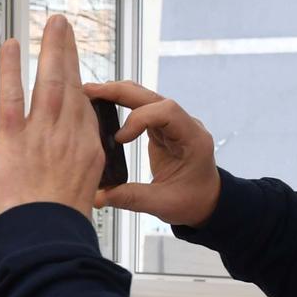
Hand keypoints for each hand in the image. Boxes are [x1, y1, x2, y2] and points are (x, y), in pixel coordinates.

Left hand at [0, 17, 102, 221]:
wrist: (46, 237)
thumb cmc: (57, 225)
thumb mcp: (80, 196)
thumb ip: (74, 173)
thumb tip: (66, 170)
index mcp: (86, 151)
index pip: (83, 109)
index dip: (79, 85)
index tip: (74, 68)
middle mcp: (69, 136)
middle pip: (73, 85)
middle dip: (68, 52)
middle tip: (64, 28)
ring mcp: (43, 134)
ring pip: (50, 81)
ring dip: (51, 49)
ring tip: (52, 25)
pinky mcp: (16, 139)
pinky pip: (13, 96)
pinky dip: (11, 69)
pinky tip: (11, 48)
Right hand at [86, 80, 221, 226]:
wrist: (206, 201)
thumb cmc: (192, 201)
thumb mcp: (162, 204)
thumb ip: (130, 198)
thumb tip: (97, 196)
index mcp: (193, 139)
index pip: (167, 111)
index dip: (139, 119)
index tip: (120, 139)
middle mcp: (184, 125)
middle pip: (152, 97)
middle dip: (120, 92)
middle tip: (90, 92)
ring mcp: (173, 124)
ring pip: (145, 98)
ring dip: (119, 94)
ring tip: (91, 94)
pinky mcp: (162, 128)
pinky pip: (141, 108)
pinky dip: (121, 103)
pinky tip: (103, 103)